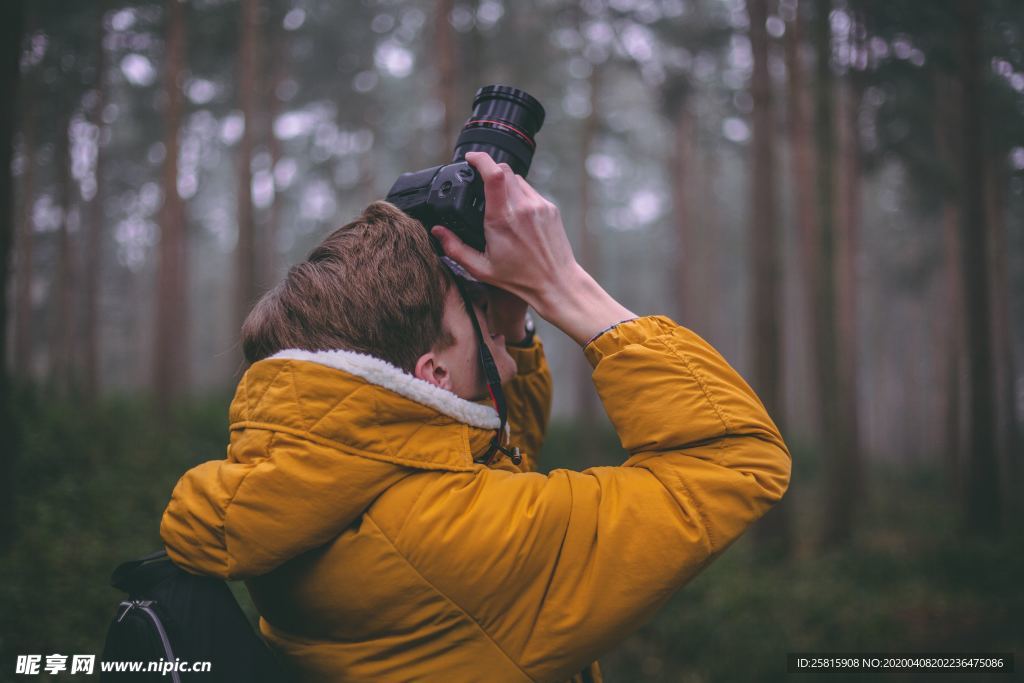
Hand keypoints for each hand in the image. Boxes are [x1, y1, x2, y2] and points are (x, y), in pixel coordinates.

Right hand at [432, 152, 635, 345]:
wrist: (556, 282)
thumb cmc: (519, 278)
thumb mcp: (481, 268)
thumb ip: (455, 248)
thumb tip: (437, 230)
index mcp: (502, 219)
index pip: (493, 174)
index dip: (480, 159)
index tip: (470, 158)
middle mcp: (522, 207)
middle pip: (504, 169)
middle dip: (489, 170)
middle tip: (479, 183)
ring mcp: (539, 205)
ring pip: (517, 178)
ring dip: (504, 183)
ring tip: (497, 204)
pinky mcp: (549, 208)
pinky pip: (530, 190)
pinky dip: (519, 195)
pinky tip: (515, 214)